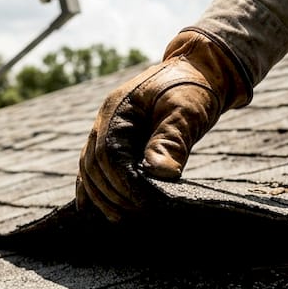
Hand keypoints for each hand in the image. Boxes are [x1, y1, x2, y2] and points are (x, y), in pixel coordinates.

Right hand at [76, 30, 248, 220]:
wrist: (198, 71)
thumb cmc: (194, 88)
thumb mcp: (186, 110)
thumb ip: (172, 139)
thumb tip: (161, 174)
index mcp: (119, 109)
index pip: (108, 154)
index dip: (122, 182)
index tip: (141, 203)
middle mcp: (106, 119)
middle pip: (93, 164)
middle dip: (111, 193)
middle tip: (133, 215)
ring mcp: (106, 127)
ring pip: (89, 167)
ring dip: (100, 195)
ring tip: (119, 217)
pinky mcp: (116, 138)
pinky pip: (94, 165)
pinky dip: (91, 187)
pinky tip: (92, 208)